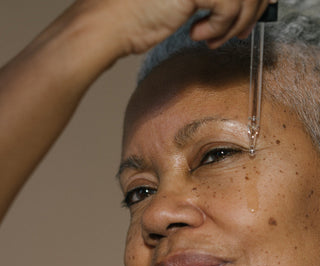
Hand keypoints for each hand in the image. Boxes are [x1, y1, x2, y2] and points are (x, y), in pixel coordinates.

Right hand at [107, 0, 276, 53]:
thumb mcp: (185, 0)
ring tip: (214, 38)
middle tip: (240, 32)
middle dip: (252, 11)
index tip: (252, 15)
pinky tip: (198, 35)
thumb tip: (249, 3)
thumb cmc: (140, 14)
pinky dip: (219, 27)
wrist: (112, 24)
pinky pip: (227, 6)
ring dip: (234, 24)